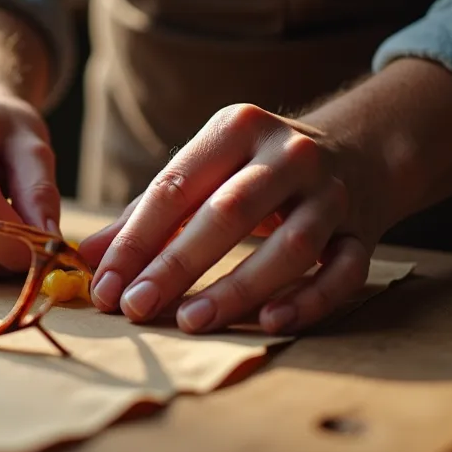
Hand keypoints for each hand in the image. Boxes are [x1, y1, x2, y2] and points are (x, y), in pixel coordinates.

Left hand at [77, 103, 380, 334]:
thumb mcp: (203, 173)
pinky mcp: (363, 232)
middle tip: (136, 306)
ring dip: (238, 286)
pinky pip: (342, 272)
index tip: (105, 284)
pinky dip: (308, 299)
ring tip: (191, 321)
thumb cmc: (254, 171)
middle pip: (229, 212)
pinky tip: (269, 322)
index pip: (175, 185)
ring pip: (291, 245)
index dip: (136, 239)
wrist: (359, 151)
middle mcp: (288, 154)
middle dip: (177, 263)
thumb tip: (88, 258)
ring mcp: (332, 193)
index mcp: (236, 129)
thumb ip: (146, 215)